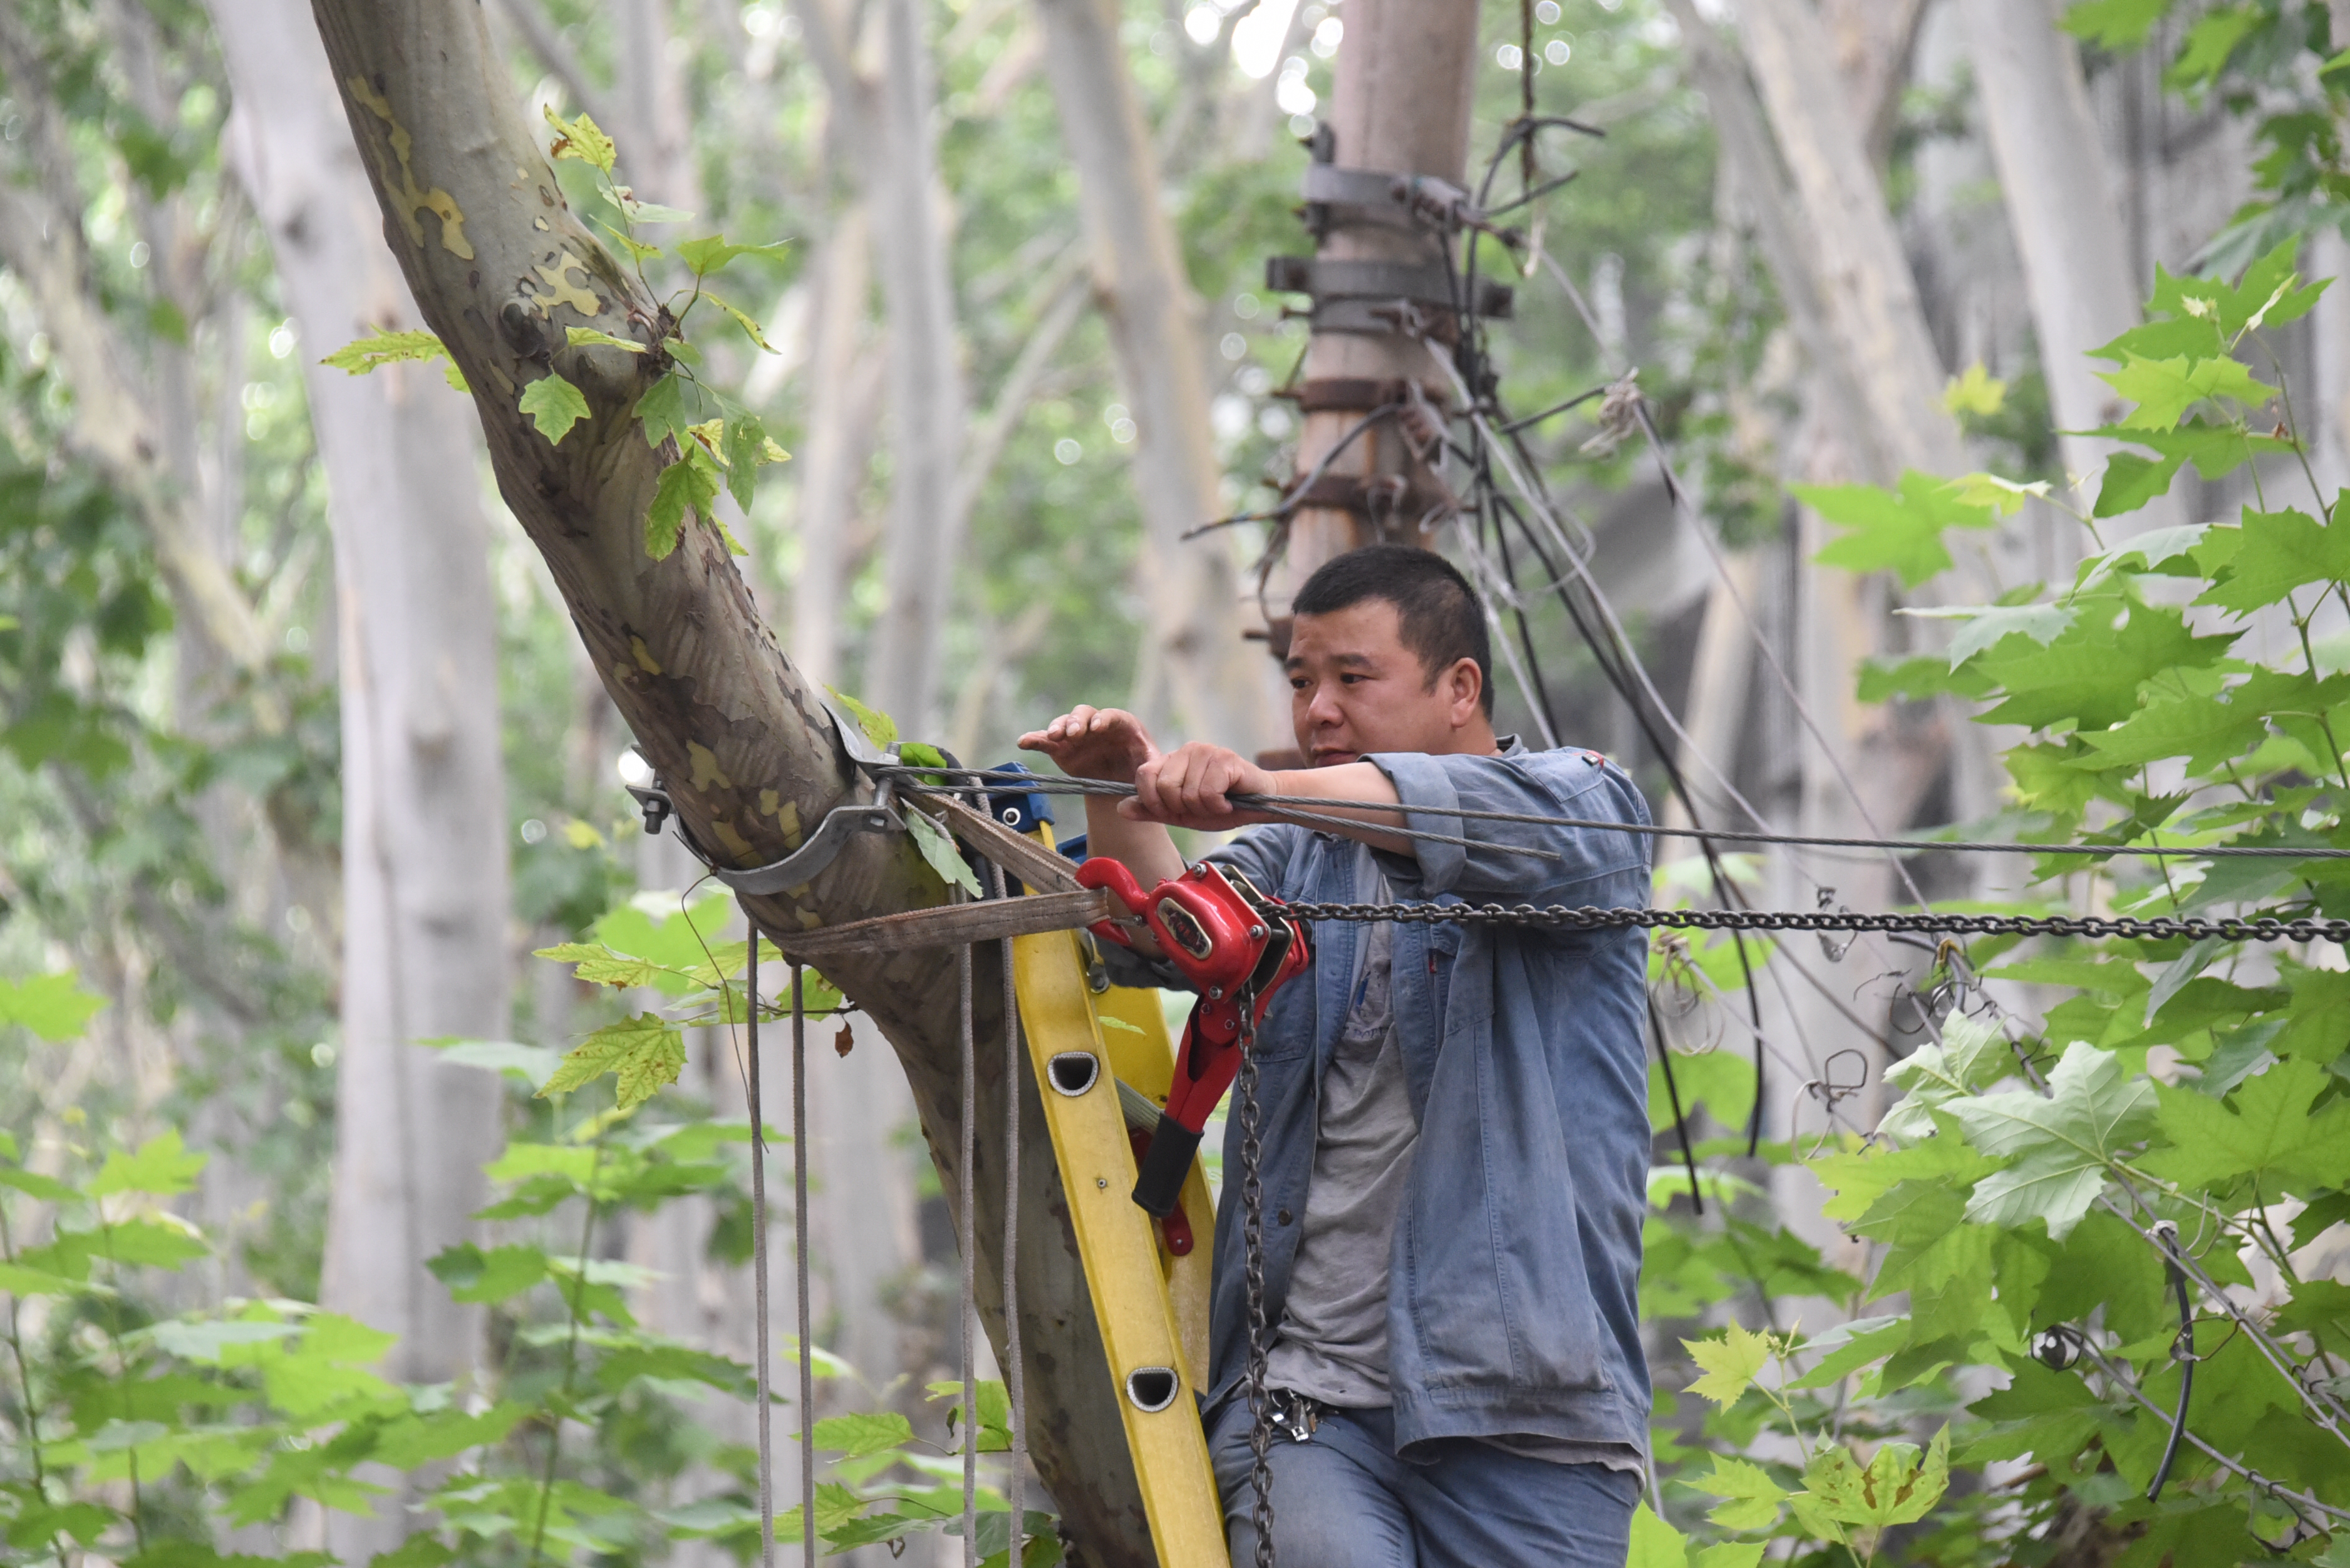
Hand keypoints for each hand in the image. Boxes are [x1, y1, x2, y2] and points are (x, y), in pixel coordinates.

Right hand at [1018, 705, 1158, 784]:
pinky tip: (1024, 741)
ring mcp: (1077, 735)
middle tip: (1074, 732)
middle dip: (1077, 721)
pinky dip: (1034, 739)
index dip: (1103, 719)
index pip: (1112, 716)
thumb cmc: (1138, 769)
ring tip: (1052, 736)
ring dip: (1057, 727)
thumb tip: (1151, 765)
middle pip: (1084, 714)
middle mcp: (1097, 724)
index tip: (1097, 727)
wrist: (1117, 783)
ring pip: (1064, 723)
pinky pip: (1046, 740)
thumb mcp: (1148, 766)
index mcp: (1122, 725)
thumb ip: (1151, 763)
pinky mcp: (1061, 747)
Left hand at [1122, 742, 1277, 831]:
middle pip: (1163, 787)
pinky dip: (1218, 806)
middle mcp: (1187, 750)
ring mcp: (1206, 751)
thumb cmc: (1221, 807)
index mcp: (1171, 760)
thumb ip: (1152, 810)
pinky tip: (1228, 801)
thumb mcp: (1180, 814)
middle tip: (1201, 807)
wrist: (1259, 805)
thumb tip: (1120, 808)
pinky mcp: (1225, 758)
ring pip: (1186, 793)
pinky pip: (1207, 792)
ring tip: (1217, 803)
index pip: (1143, 775)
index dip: (1154, 801)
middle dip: (1182, 807)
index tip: (1174, 811)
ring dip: (1204, 808)